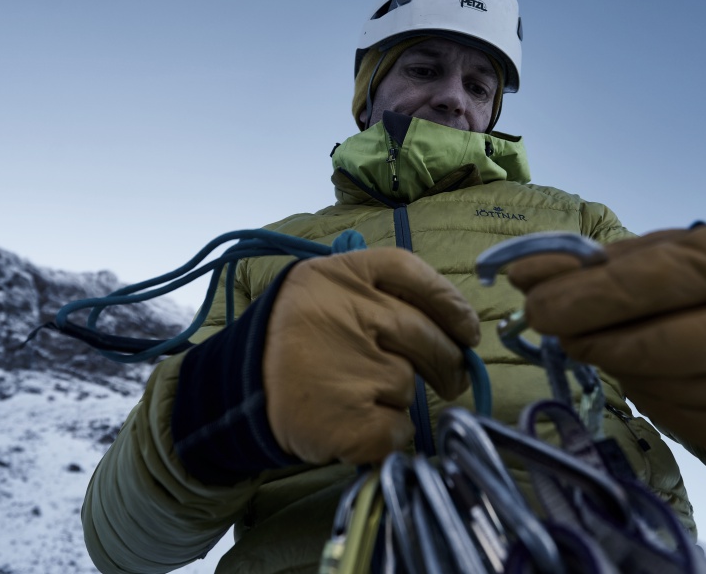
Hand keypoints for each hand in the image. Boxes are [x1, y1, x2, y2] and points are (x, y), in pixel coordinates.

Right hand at [263, 248, 479, 464]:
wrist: (237, 394)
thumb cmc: (293, 342)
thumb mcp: (321, 293)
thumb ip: (377, 295)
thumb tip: (455, 328)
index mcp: (339, 275)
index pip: (410, 272)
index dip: (450, 302)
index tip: (468, 329)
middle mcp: (348, 315)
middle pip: (425, 335)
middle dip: (447, 361)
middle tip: (451, 378)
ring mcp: (352, 369)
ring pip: (410, 383)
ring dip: (399, 395)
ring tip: (358, 395)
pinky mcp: (352, 421)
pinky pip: (399, 428)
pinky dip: (388, 432)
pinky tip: (356, 424)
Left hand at [507, 219, 705, 461]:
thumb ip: (620, 262)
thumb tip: (530, 275)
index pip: (665, 279)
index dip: (592, 295)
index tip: (534, 299)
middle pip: (666, 346)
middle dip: (594, 338)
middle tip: (550, 326)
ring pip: (670, 393)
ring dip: (623, 370)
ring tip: (610, 344)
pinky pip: (694, 427)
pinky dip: (658, 400)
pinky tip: (652, 377)